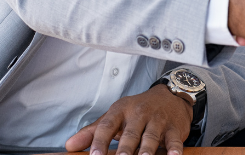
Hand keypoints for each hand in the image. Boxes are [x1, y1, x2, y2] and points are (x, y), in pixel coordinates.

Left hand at [64, 84, 191, 154]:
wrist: (170, 95)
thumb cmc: (137, 111)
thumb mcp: (115, 116)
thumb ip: (93, 132)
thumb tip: (70, 146)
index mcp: (120, 111)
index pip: (107, 126)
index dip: (100, 141)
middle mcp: (139, 114)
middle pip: (130, 133)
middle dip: (125, 149)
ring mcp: (158, 120)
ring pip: (151, 136)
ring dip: (147, 149)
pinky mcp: (174, 128)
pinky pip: (174, 139)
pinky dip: (175, 148)